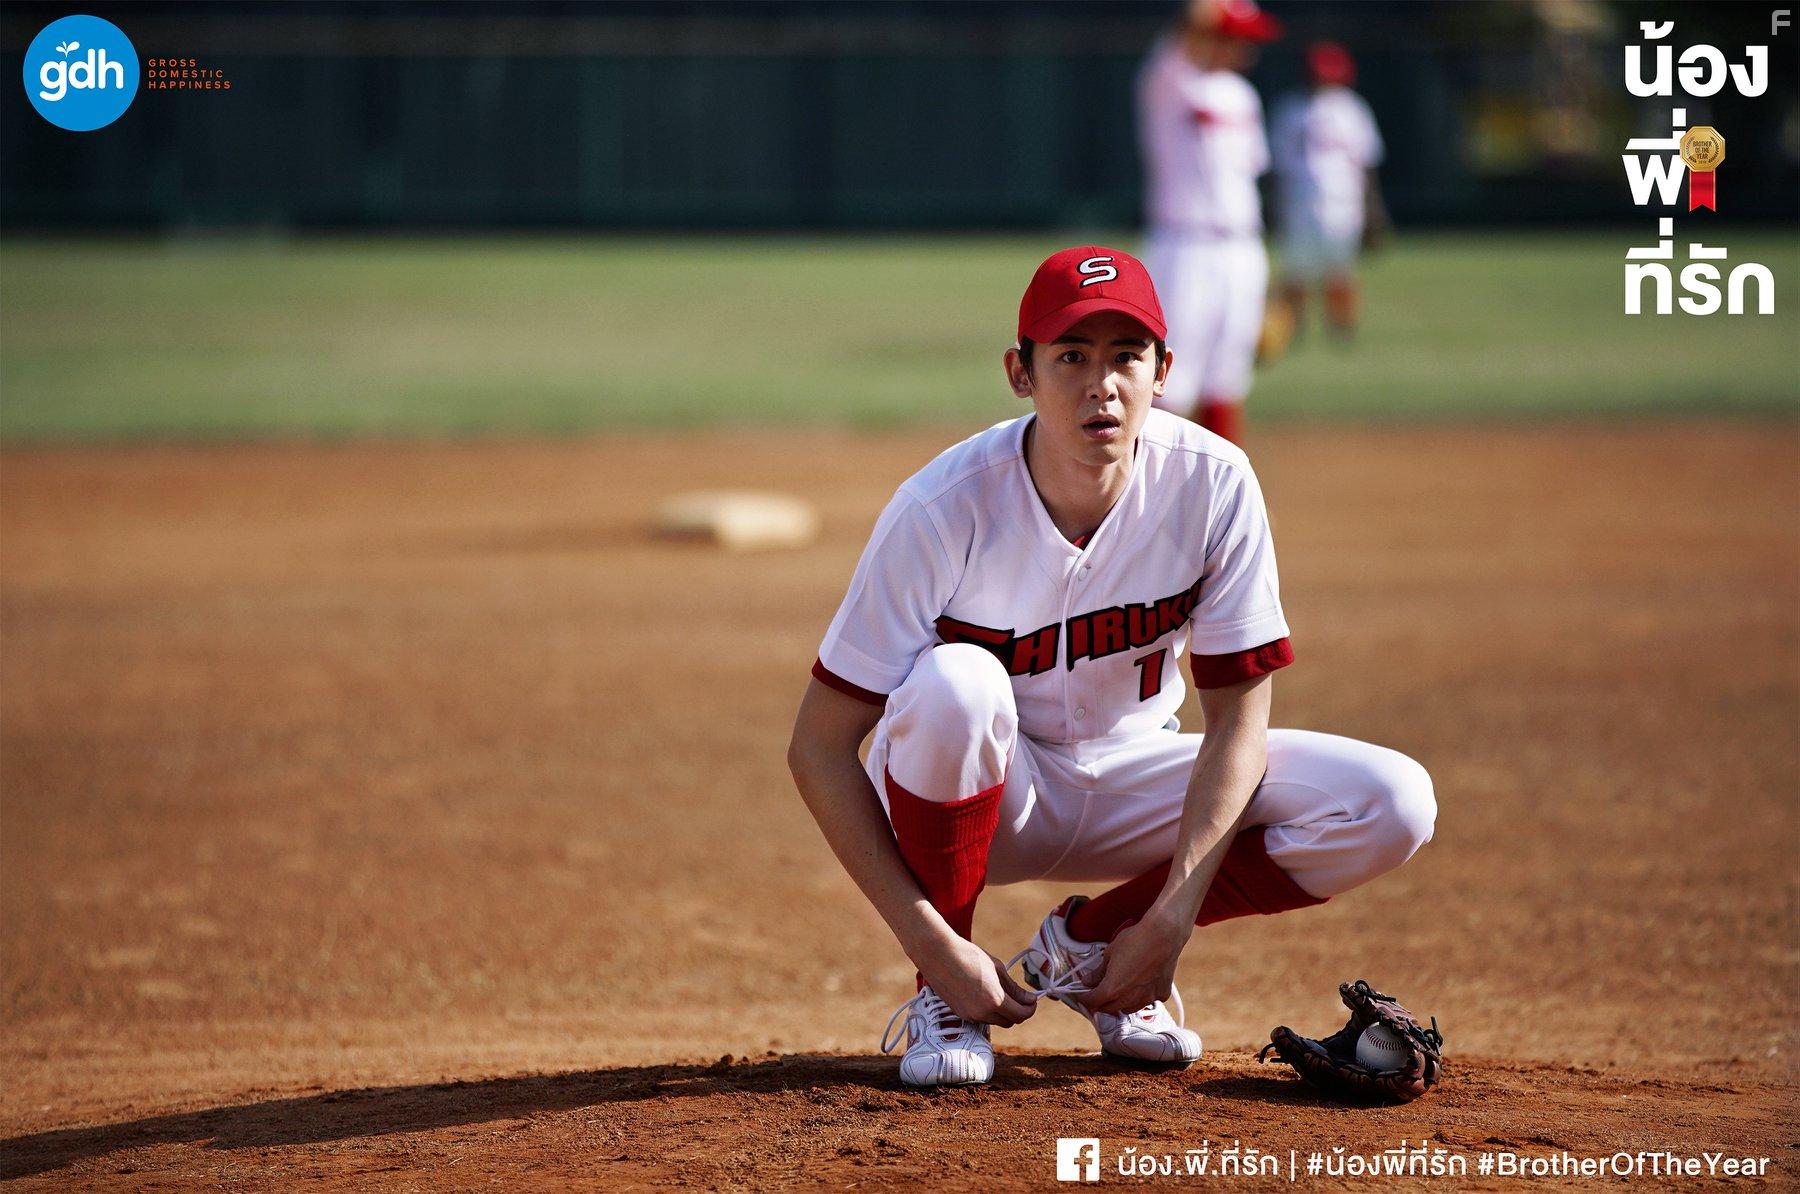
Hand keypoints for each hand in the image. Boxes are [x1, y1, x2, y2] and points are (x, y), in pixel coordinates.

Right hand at [915, 933, 1038, 1027]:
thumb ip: (1014, 988)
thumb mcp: (997, 969)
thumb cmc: (968, 956)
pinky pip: (980, 1018)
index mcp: (995, 1000)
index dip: (1030, 1009)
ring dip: (1001, 1012)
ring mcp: (969, 1015)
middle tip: (1019, 997)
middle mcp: (982, 1013)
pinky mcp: (959, 1014)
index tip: (1031, 1000)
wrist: (938, 954)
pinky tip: (982, 994)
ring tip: (998, 992)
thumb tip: (1029, 999)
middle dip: (1017, 1011)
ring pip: (994, 1021)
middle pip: (1009, 1022)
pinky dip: (986, 1011)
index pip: (1020, 1015)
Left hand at [1073, 914, 1187, 1016]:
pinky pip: (1146, 1001)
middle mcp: (1129, 998)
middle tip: (1098, 991)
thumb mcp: (1110, 954)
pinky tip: (1140, 983)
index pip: (1092, 1001)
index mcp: (1112, 988)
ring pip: (1128, 1008)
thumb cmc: (1136, 940)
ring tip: (1119, 989)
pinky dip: (1140, 996)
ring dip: (1120, 1002)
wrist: (1164, 934)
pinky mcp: (1161, 994)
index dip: (1083, 998)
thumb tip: (1088, 981)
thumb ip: (1098, 972)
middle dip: (1101, 1002)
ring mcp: (1147, 998)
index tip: (1081, 995)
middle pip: (1109, 1009)